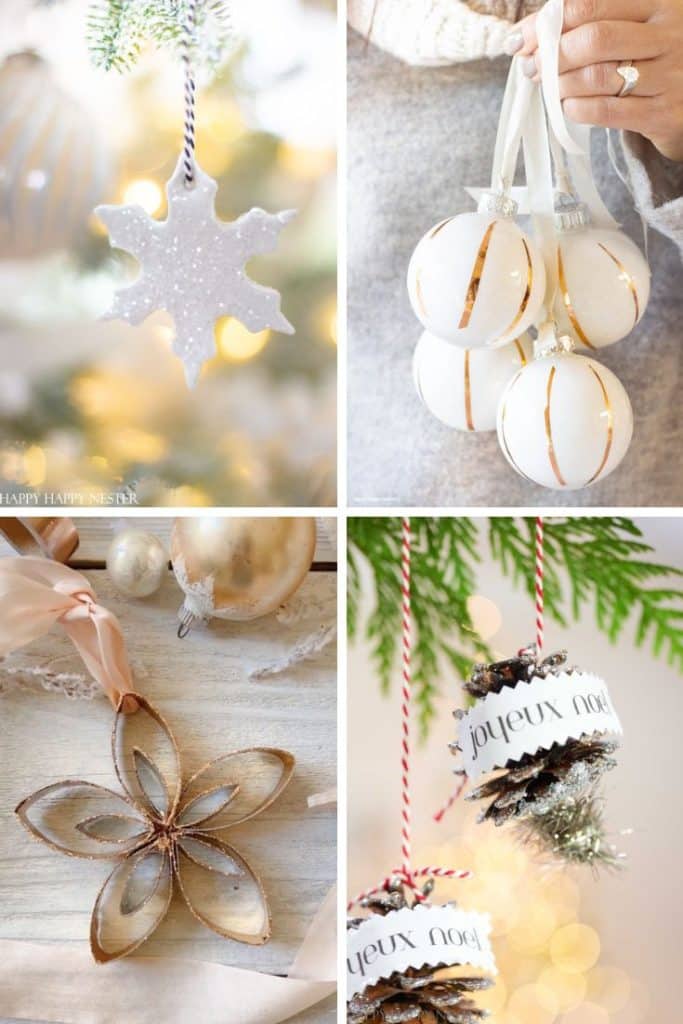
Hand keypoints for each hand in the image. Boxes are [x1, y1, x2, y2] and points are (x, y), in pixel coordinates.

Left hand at [506, 0, 682, 160]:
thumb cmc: (651, 58)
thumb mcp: (632, 26)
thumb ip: (585, 21)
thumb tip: (524, 36)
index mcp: (658, 2)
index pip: (591, 3)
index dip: (548, 22)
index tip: (522, 39)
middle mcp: (668, 34)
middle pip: (594, 40)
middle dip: (552, 56)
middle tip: (533, 68)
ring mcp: (668, 75)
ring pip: (598, 77)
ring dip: (561, 85)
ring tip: (551, 87)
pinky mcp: (662, 114)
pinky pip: (607, 112)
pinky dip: (578, 109)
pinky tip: (569, 106)